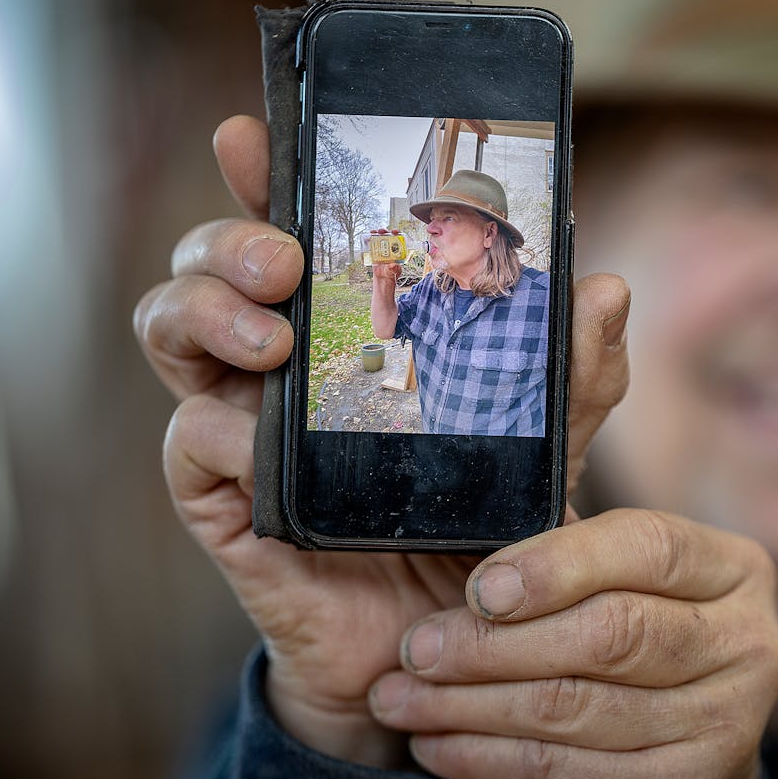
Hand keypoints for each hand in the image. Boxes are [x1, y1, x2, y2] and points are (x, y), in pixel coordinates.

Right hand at [133, 115, 630, 765]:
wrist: (450, 646)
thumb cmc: (483, 524)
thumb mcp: (541, 443)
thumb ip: (571, 373)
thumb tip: (605, 288)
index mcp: (349, 326)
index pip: (295, 230)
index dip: (264, 175)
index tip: (251, 132)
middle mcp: (283, 361)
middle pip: (212, 262)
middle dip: (229, 236)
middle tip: (283, 257)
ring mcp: (243, 423)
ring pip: (172, 327)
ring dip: (206, 310)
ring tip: (272, 333)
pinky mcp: (224, 498)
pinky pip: (188, 442)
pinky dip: (217, 430)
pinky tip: (263, 445)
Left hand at [368, 508, 777, 778]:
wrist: (682, 744)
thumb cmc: (629, 631)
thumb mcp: (622, 572)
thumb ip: (572, 527)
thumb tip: (502, 446)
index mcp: (733, 568)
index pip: (647, 546)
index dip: (557, 563)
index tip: (479, 586)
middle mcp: (748, 643)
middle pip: (612, 634)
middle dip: (495, 644)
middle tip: (416, 648)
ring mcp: (727, 724)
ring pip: (578, 709)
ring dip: (472, 706)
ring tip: (403, 698)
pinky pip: (569, 776)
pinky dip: (490, 760)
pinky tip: (439, 745)